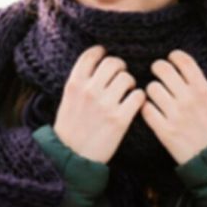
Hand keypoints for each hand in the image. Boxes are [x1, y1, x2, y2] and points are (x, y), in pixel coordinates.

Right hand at [54, 45, 146, 163]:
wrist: (71, 155)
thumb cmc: (70, 126)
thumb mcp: (67, 98)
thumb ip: (81, 81)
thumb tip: (98, 63)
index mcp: (74, 83)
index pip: (91, 55)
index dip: (101, 51)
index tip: (105, 55)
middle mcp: (89, 90)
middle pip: (113, 63)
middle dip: (120, 66)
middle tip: (121, 74)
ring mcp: (105, 105)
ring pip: (127, 78)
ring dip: (130, 82)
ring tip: (127, 91)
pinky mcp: (120, 119)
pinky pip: (138, 96)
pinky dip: (139, 98)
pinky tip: (134, 103)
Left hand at [140, 50, 206, 164]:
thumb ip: (195, 84)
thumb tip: (177, 65)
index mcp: (203, 89)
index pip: (183, 60)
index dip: (173, 57)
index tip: (171, 60)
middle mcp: (189, 99)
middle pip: (162, 69)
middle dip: (157, 69)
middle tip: (158, 75)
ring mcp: (176, 115)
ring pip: (151, 88)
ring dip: (151, 91)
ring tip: (157, 97)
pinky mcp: (165, 131)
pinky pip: (146, 109)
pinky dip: (147, 109)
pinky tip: (153, 112)